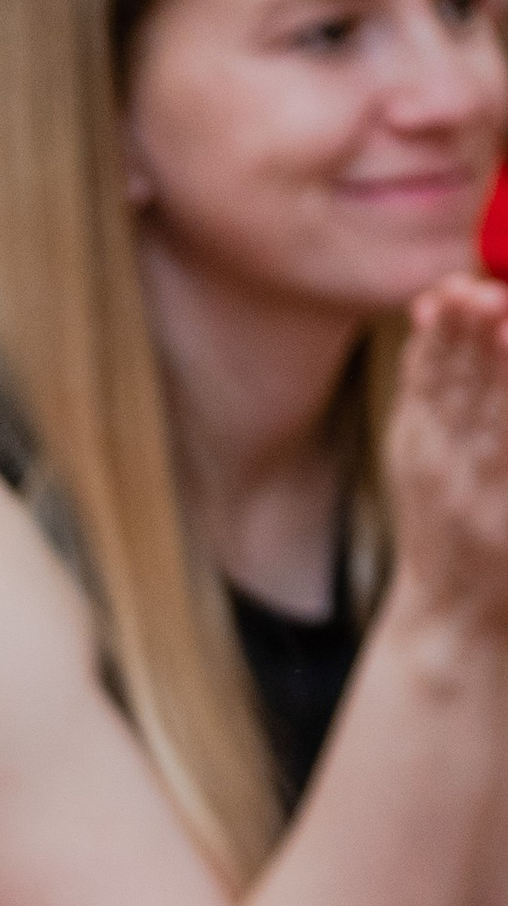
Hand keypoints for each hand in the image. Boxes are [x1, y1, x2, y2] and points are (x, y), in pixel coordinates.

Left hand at [384, 275, 507, 633]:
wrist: (454, 616)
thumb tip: (507, 350)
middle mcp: (470, 485)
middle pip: (483, 399)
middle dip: (489, 346)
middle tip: (494, 298)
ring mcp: (432, 470)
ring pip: (445, 392)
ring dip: (454, 337)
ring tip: (463, 289)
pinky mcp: (408, 455)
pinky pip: (417, 394)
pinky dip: (426, 349)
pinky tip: (433, 307)